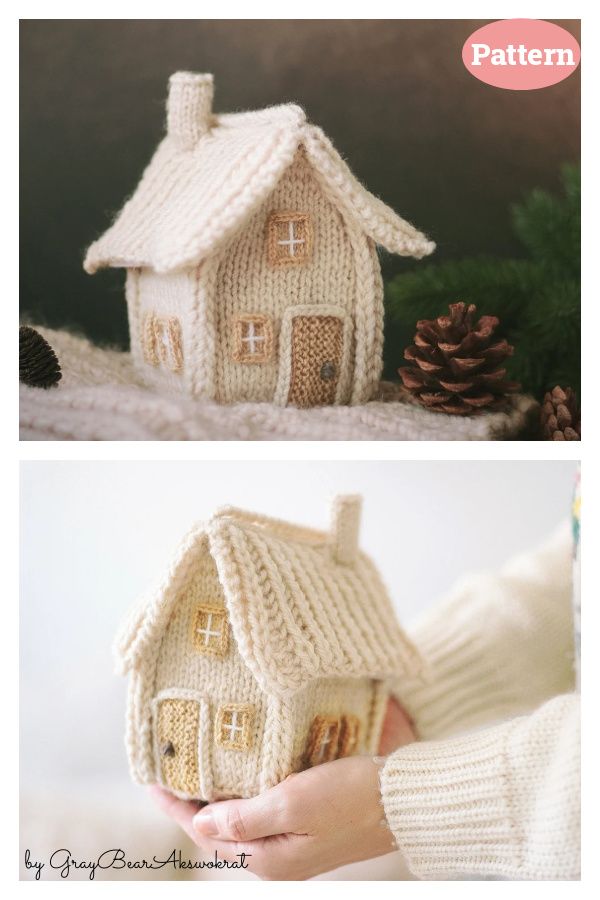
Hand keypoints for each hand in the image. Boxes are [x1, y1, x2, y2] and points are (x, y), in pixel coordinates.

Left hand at [150, 696, 415, 879]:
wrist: (401, 802)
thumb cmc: (350, 799)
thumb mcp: (292, 804)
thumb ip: (243, 818)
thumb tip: (198, 825)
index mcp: (266, 859)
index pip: (204, 834)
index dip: (176, 807)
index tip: (153, 780)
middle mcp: (275, 858)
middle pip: (218, 832)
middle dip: (192, 804)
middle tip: (171, 770)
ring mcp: (292, 845)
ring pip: (239, 823)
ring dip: (217, 799)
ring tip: (198, 769)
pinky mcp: (307, 829)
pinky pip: (261, 815)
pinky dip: (243, 796)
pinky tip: (241, 774)